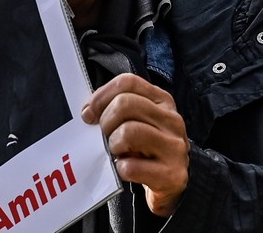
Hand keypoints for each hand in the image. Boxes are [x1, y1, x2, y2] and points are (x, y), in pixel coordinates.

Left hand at [81, 73, 189, 216]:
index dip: (101, 96)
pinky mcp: (172, 173)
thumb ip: (116, 108)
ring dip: (113, 145)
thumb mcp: (137, 120)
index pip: (127, 82)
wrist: (171, 181)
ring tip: (117, 152)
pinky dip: (121, 169)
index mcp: (161, 100)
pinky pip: (131, 167)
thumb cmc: (146, 146)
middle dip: (105, 121)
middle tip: (104, 136)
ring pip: (129, 132)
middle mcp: (171, 119)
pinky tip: (125, 169)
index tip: (88, 114)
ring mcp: (174, 146)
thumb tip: (88, 112)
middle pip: (125, 104)